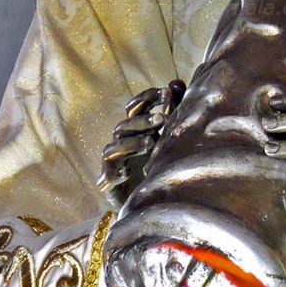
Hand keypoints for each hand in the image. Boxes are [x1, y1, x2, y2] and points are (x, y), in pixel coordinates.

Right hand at [97, 80, 184, 205]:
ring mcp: (114, 164)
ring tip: (150, 143)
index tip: (166, 92)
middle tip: (161, 119)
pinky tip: (130, 172)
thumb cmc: (159, 165)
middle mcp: (122, 144)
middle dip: (142, 121)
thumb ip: (174, 110)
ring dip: (131, 144)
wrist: (149, 204)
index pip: (136, 107)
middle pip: (124, 126)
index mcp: (136, 130)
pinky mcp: (110, 184)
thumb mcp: (169, 136)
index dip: (148, 98)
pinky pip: (108, 176)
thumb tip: (177, 82)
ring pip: (113, 149)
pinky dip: (117, 173)